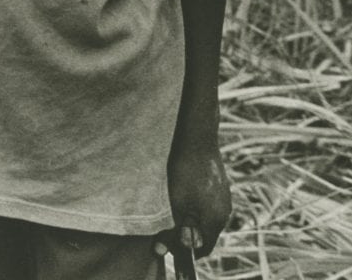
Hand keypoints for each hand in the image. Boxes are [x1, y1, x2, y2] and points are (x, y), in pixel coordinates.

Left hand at [154, 138, 231, 260]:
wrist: (197, 137)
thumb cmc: (185, 170)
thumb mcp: (178, 203)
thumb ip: (181, 229)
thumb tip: (178, 250)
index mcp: (216, 220)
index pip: (203, 248)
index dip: (185, 252)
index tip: (167, 245)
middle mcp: (224, 212)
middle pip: (205, 235)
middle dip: (186, 237)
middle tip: (164, 231)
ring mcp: (224, 199)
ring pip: (206, 221)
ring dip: (190, 223)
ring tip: (172, 213)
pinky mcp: (220, 189)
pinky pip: (208, 208)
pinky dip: (195, 211)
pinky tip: (182, 199)